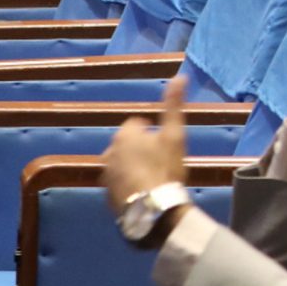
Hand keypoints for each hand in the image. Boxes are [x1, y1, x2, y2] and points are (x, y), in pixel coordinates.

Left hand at [102, 74, 187, 206]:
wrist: (154, 209)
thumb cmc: (166, 169)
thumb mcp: (175, 135)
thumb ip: (174, 106)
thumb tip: (180, 76)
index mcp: (125, 135)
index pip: (137, 124)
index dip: (154, 133)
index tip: (165, 145)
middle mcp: (109, 151)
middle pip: (128, 144)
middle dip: (141, 149)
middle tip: (161, 162)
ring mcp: (106, 174)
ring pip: (122, 163)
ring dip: (134, 166)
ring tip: (153, 178)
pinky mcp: (106, 194)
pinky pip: (119, 183)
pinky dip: (129, 184)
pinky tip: (144, 192)